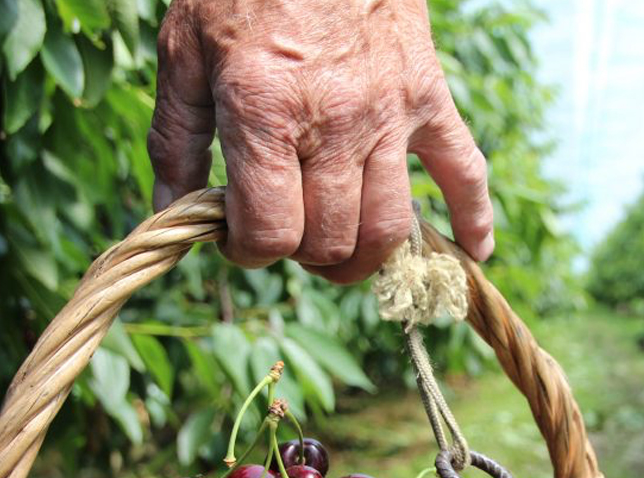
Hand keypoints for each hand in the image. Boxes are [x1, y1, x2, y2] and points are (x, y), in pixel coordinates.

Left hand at [148, 0, 494, 283]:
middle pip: (329, 239)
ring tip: (338, 252)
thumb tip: (170, 213)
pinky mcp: (429, 100)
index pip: (270, 231)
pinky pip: (466, 173)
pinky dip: (472, 221)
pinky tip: (471, 253)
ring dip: (362, 259)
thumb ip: (173, 139)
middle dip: (300, 254)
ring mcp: (391, 114)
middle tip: (285, 234)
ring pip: (389, 228)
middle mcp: (334, 121)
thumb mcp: (182, 52)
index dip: (247, 252)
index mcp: (265, 111)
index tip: (238, 239)